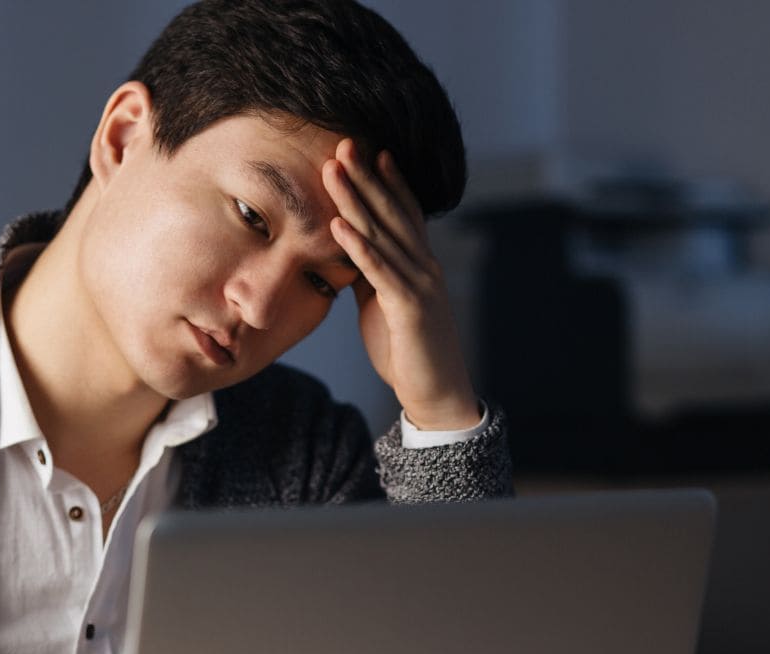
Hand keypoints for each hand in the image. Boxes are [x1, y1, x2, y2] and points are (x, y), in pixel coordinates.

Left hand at [322, 139, 479, 430]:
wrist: (436, 392)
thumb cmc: (408, 350)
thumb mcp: (384, 305)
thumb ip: (371, 276)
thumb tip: (350, 252)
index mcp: (420, 264)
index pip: (404, 213)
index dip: (388, 181)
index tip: (369, 150)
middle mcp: (425, 266)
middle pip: (392, 213)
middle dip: (367, 177)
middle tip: (344, 144)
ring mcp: (420, 284)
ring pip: (384, 234)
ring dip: (356, 201)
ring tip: (333, 171)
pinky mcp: (409, 308)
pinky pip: (378, 271)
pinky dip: (358, 246)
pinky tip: (338, 225)